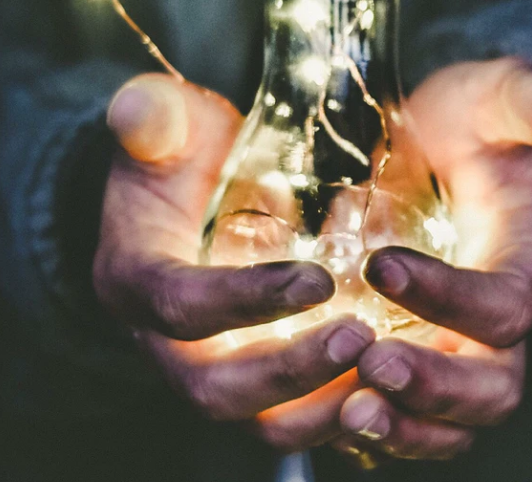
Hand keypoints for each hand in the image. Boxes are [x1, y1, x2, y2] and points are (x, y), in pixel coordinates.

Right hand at [94, 73, 375, 442]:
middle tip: (360, 338)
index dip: (244, 300)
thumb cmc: (180, 156)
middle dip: (289, 373)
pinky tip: (396, 389)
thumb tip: (136, 109)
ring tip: (388, 372)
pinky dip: (344, 415)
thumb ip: (154, 117)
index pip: (180, 306)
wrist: (187, 196)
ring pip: (260, 423)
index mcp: (135, 280)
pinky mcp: (256, 384)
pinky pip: (296, 420)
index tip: (317, 280)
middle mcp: (165, 344)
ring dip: (323, 408)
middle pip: (216, 389)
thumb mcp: (166, 125)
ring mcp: (213, 370)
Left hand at [335, 58, 531, 461]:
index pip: (505, 304)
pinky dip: (374, 433)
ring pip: (453, 423)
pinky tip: (323, 416)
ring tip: (348, 413)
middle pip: (493, 387)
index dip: (451, 297)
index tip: (380, 266)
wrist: (439, 151)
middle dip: (435, 387)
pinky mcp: (420, 363)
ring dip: (404, 428)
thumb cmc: (467, 125)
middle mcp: (501, 322)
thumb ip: (520, 99)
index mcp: (528, 260)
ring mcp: (461, 351)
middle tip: (371, 366)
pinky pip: (408, 422)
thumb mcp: (489, 98)